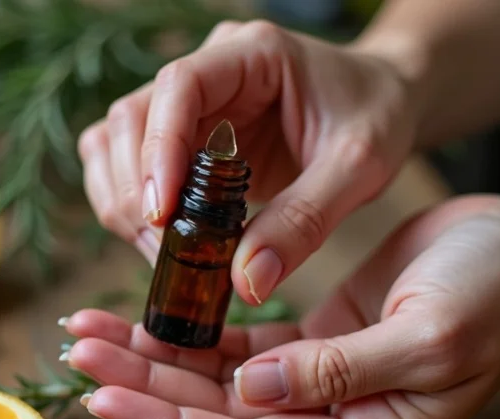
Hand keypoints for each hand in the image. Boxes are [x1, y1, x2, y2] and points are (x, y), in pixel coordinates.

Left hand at [61, 195, 499, 418]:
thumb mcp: (430, 335)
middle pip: (221, 415)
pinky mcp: (318, 339)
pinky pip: (244, 346)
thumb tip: (248, 392)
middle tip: (77, 354)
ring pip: (223, 381)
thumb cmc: (498, 292)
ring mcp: (324, 381)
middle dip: (146, 387)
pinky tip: (151, 317)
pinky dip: (197, 333)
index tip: (104, 397)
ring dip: (159, 358)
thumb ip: (340, 372)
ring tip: (95, 334)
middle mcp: (337, 418)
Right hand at [76, 19, 419, 301]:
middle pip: (130, 118)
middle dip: (136, 191)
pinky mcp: (183, 137)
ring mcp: (189, 102)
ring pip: (113, 143)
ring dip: (124, 202)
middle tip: (166, 254)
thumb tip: (247, 282)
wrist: (386, 102)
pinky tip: (165, 243)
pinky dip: (131, 208)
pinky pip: (128, 167)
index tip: (161, 213)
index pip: (179, 85)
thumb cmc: (379, 116)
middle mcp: (208, 70)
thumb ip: (305, 222)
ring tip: (165, 256)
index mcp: (251, 54)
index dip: (158, 148)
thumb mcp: (359, 168)